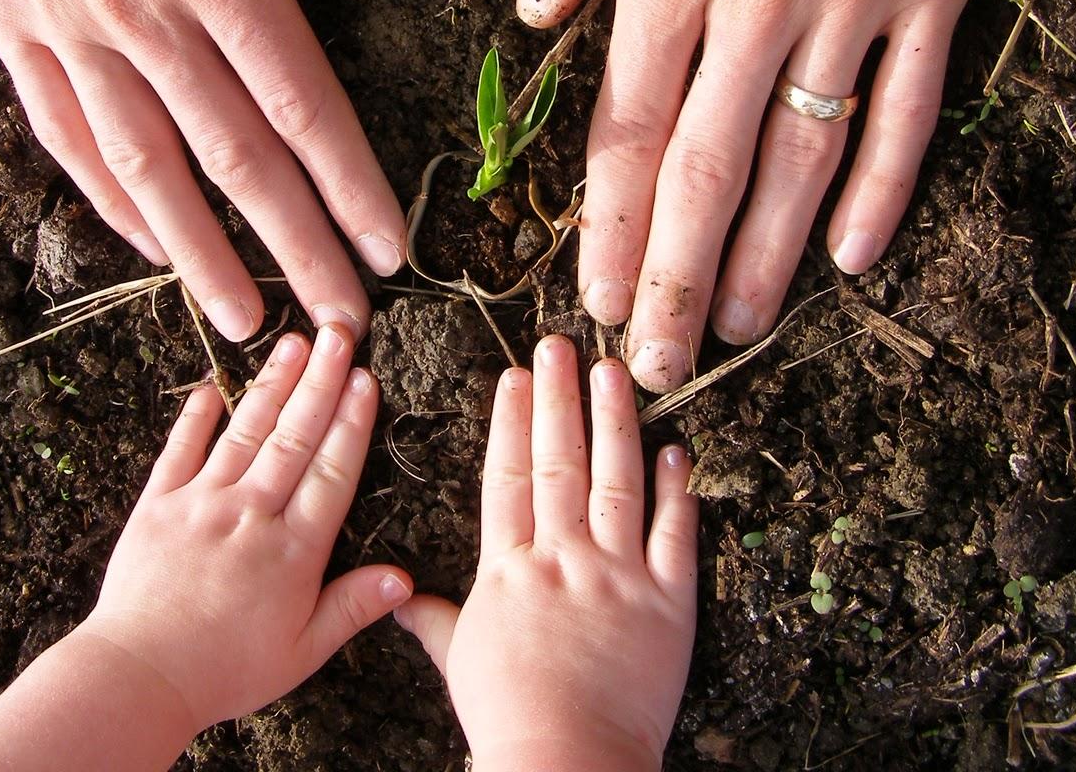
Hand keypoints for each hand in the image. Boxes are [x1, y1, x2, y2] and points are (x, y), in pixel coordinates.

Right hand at [0, 0, 457, 338]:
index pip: (301, 102)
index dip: (350, 185)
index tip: (389, 251)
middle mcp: (142, 15)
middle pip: (236, 158)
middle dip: (296, 247)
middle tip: (340, 323)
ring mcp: (69, 28)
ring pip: (146, 167)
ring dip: (199, 251)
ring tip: (241, 319)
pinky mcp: (11, 23)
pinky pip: (62, 132)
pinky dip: (105, 196)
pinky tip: (137, 237)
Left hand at [79, 324, 411, 730]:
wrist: (138, 677)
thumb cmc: (224, 671)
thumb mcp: (301, 652)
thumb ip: (351, 608)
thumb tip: (403, 579)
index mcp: (292, 551)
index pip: (330, 473)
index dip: (351, 423)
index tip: (366, 379)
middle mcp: (251, 515)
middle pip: (294, 437)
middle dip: (320, 382)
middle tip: (339, 334)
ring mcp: (201, 504)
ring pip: (245, 433)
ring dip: (272, 386)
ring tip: (293, 343)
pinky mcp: (157, 506)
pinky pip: (179, 452)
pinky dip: (195, 418)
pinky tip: (210, 387)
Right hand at [394, 336, 697, 770]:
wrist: (568, 765)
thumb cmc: (509, 721)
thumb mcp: (460, 662)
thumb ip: (435, 619)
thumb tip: (397, 595)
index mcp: (510, 570)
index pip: (509, 478)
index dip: (512, 423)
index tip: (514, 377)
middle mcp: (563, 558)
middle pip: (560, 463)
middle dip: (558, 398)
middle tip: (558, 346)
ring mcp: (619, 576)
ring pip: (617, 481)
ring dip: (614, 422)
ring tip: (613, 372)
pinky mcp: (668, 603)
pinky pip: (676, 535)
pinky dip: (679, 490)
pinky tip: (677, 449)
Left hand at [521, 0, 1035, 387]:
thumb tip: (538, 8)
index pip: (628, 123)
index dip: (609, 225)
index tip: (595, 296)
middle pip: (707, 167)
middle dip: (675, 276)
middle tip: (657, 361)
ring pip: (803, 153)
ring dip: (765, 255)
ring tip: (737, 329)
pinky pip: (911, 100)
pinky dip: (882, 184)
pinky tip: (852, 253)